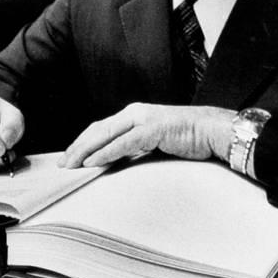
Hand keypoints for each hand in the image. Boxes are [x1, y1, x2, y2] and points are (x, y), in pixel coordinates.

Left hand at [58, 103, 235, 168]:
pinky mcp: (153, 129)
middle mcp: (134, 113)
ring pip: (105, 135)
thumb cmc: (188, 138)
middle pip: (97, 130)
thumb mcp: (155, 143)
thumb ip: (136, 148)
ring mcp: (143, 119)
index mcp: (133, 115)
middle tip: (62, 163)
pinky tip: (92, 161)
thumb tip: (116, 162)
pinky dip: (105, 153)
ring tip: (71, 164)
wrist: (215, 131)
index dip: (82, 142)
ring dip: (85, 150)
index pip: (100, 129)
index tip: (68, 157)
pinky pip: (123, 143)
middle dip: (77, 147)